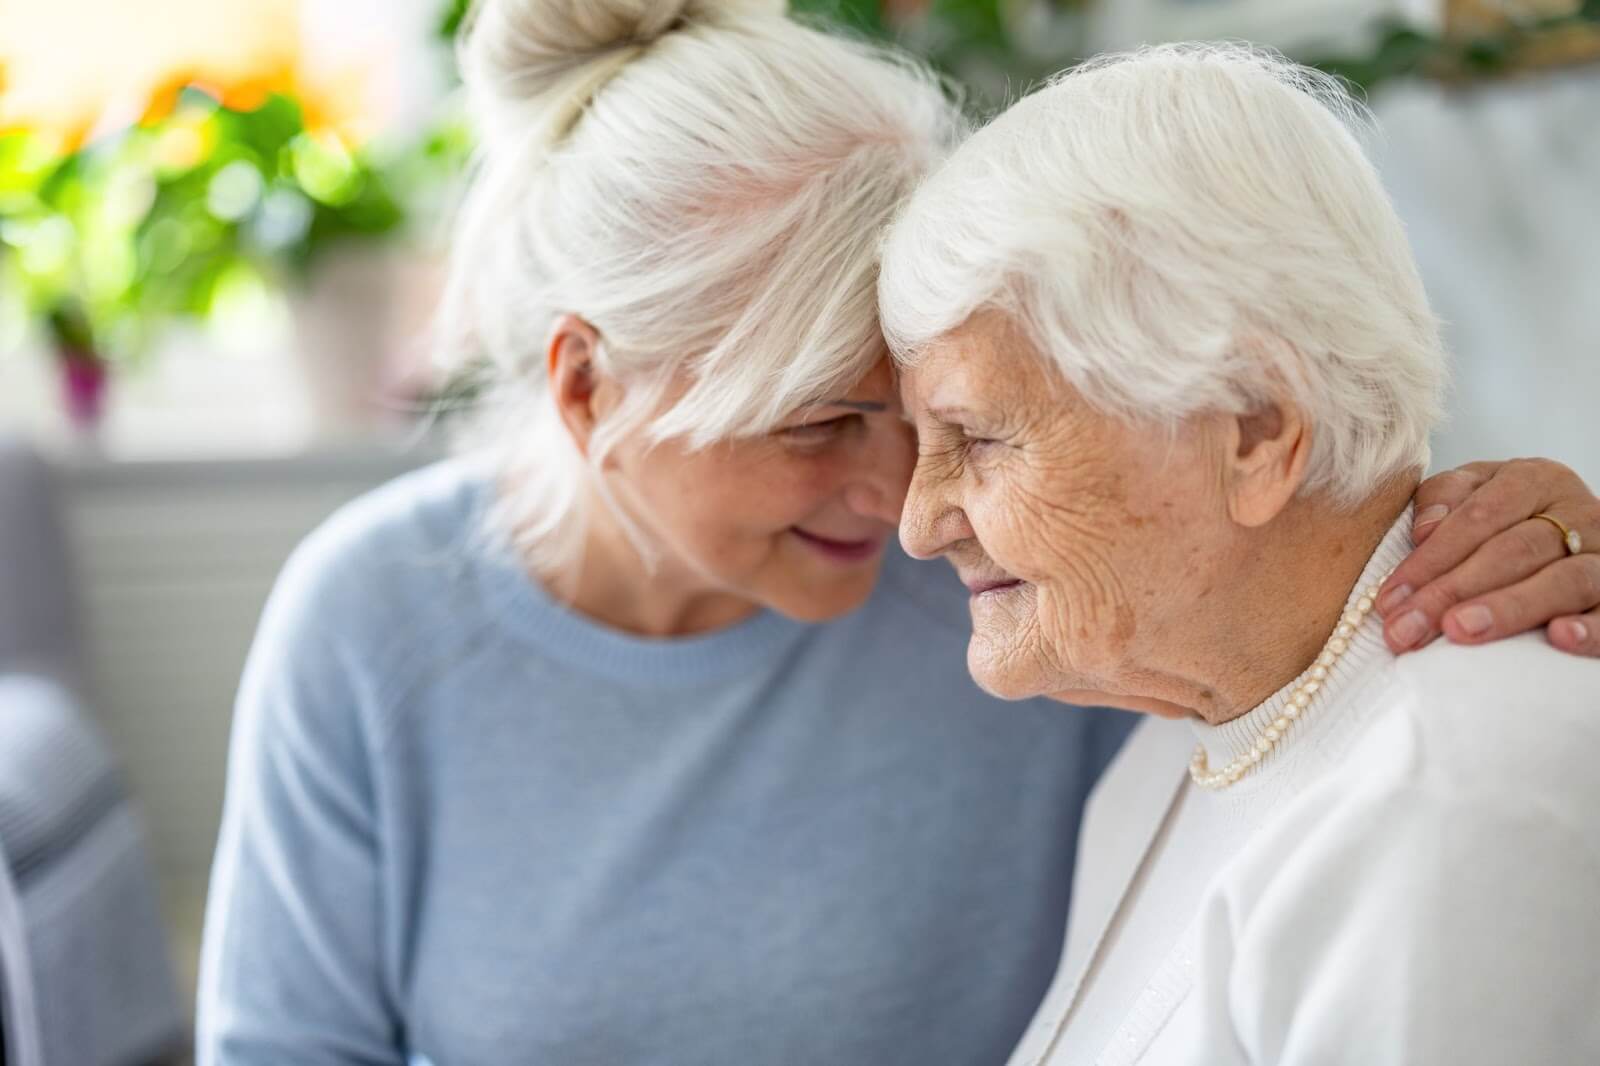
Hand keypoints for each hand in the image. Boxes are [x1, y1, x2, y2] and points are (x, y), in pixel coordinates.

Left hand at [1377, 459, 1599, 656]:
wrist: (1573, 533)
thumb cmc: (1505, 518)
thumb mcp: (1473, 493)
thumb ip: (1444, 500)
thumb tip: (1425, 530)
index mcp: (1535, 480)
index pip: (1478, 517)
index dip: (1431, 558)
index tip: (1390, 599)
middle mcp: (1578, 512)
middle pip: (1514, 551)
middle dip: (1452, 591)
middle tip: (1407, 629)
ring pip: (1563, 580)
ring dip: (1508, 608)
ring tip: (1459, 631)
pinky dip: (1590, 629)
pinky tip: (1558, 639)